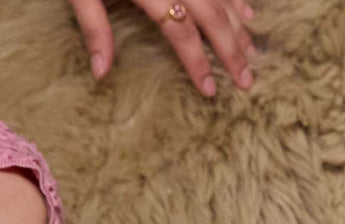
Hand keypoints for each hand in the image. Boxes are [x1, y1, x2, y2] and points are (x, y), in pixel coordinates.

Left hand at [71, 0, 255, 97]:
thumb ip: (93, 26)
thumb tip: (101, 73)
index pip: (180, 29)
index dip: (196, 60)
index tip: (209, 88)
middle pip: (210, 13)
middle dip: (230, 48)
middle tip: (246, 81)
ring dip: (238, 25)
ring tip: (251, 54)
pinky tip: (247, 13)